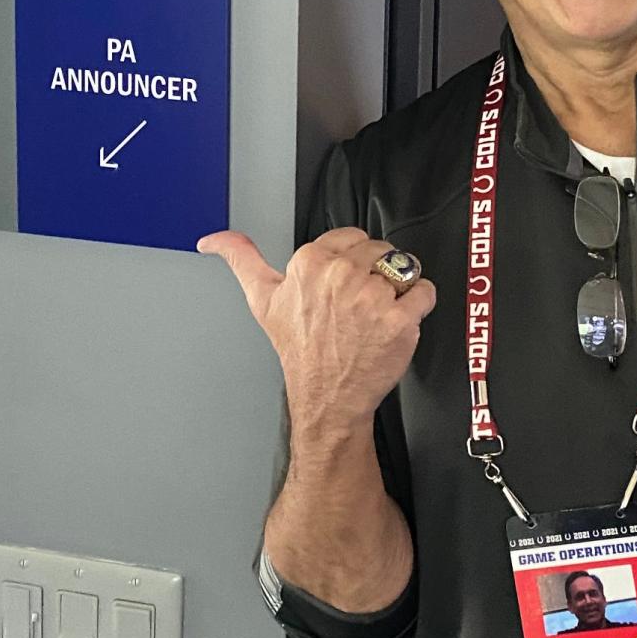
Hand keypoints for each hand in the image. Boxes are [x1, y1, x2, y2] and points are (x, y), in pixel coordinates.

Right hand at [197, 228, 435, 434]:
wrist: (327, 399)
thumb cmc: (301, 350)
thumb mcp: (262, 300)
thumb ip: (240, 259)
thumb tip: (211, 240)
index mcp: (309, 262)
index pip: (354, 238)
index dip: (352, 264)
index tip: (339, 290)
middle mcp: (340, 275)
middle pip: (381, 251)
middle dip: (375, 275)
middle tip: (356, 308)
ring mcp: (370, 298)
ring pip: (404, 269)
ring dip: (397, 291)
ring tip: (374, 317)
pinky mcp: (399, 319)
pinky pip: (425, 291)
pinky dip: (419, 305)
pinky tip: (396, 324)